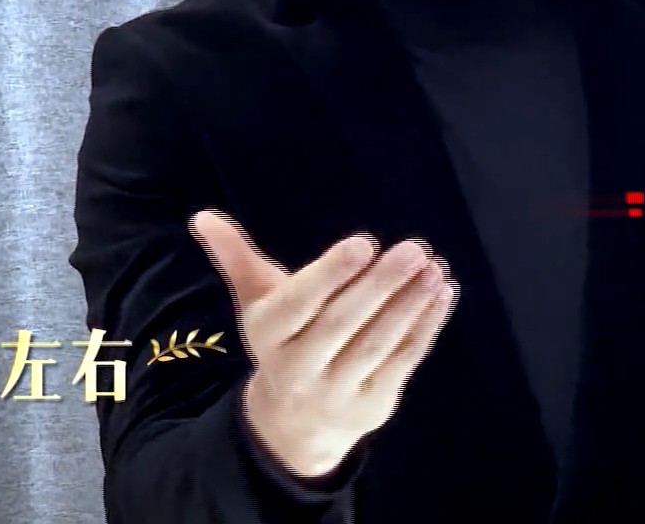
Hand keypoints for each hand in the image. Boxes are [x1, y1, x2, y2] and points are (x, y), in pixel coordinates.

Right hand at [190, 209, 457, 478]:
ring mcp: (337, 391)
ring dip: (410, 304)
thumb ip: (235, 258)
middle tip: (414, 248)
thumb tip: (202, 216)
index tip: (365, 242)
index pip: (299, 304)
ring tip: (434, 267)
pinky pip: (402, 363)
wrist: (291, 428)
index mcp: (269, 335)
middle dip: (380, 285)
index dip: (331, 274)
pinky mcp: (372, 405)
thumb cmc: (282, 344)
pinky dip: (426, 328)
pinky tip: (443, 292)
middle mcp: (298, 368)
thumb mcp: (257, 303)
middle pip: (342, 324)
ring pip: (377, 344)